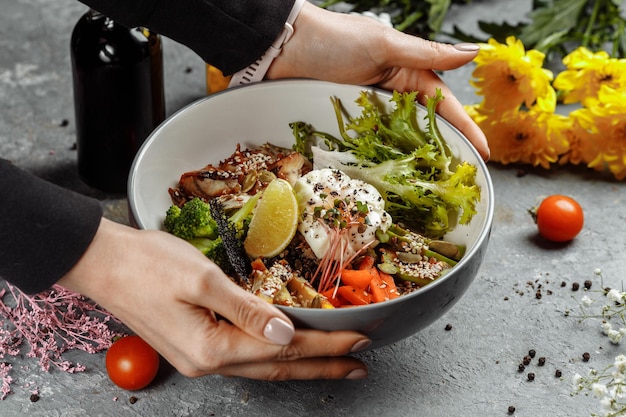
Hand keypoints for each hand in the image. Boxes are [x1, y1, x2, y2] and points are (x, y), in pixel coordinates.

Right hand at [58, 218, 369, 379]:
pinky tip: (287, 349)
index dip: (326, 345)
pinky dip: (274, 355)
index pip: (284, 347)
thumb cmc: (147, 264)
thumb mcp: (201, 280)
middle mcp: (207, 362)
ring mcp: (199, 358)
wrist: (103, 263)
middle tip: (360, 364)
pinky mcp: (194, 347)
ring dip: (302, 363)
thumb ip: (247, 309)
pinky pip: (246, 358)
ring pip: (263, 366)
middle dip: (323, 365)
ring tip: (335, 363)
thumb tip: (287, 330)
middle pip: (278, 367)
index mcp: (211, 348)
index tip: (360, 340)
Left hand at [267, 3, 489, 160]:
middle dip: (444, 150)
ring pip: (402, 137)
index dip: (466, 128)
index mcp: (408, 71)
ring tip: (433, 184)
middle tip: (460, 179)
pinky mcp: (350, 118)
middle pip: (426, 126)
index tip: (483, 153)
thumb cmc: (333, 39)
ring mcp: (371, 107)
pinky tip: (394, 173)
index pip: (445, 104)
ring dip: (416, 157)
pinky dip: (386, 155)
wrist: (284, 47)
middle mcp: (394, 91)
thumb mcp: (384, 44)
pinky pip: (374, 141)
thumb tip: (472, 51)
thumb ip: (427, 53)